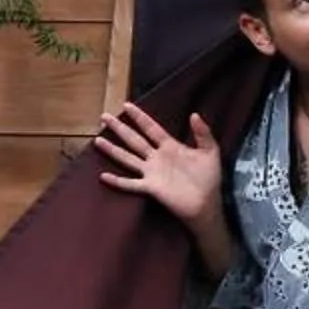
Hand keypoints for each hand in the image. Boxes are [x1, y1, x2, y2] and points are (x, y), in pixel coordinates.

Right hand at [93, 102, 223, 223]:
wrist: (207, 204)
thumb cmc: (209, 178)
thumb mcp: (210, 151)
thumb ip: (203, 133)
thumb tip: (194, 114)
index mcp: (170, 146)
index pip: (151, 128)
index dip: (139, 117)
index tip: (126, 105)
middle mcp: (157, 157)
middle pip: (134, 139)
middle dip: (120, 128)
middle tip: (105, 117)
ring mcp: (152, 173)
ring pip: (128, 158)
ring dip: (113, 150)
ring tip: (98, 140)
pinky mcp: (151, 188)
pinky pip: (131, 184)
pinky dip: (117, 181)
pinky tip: (103, 176)